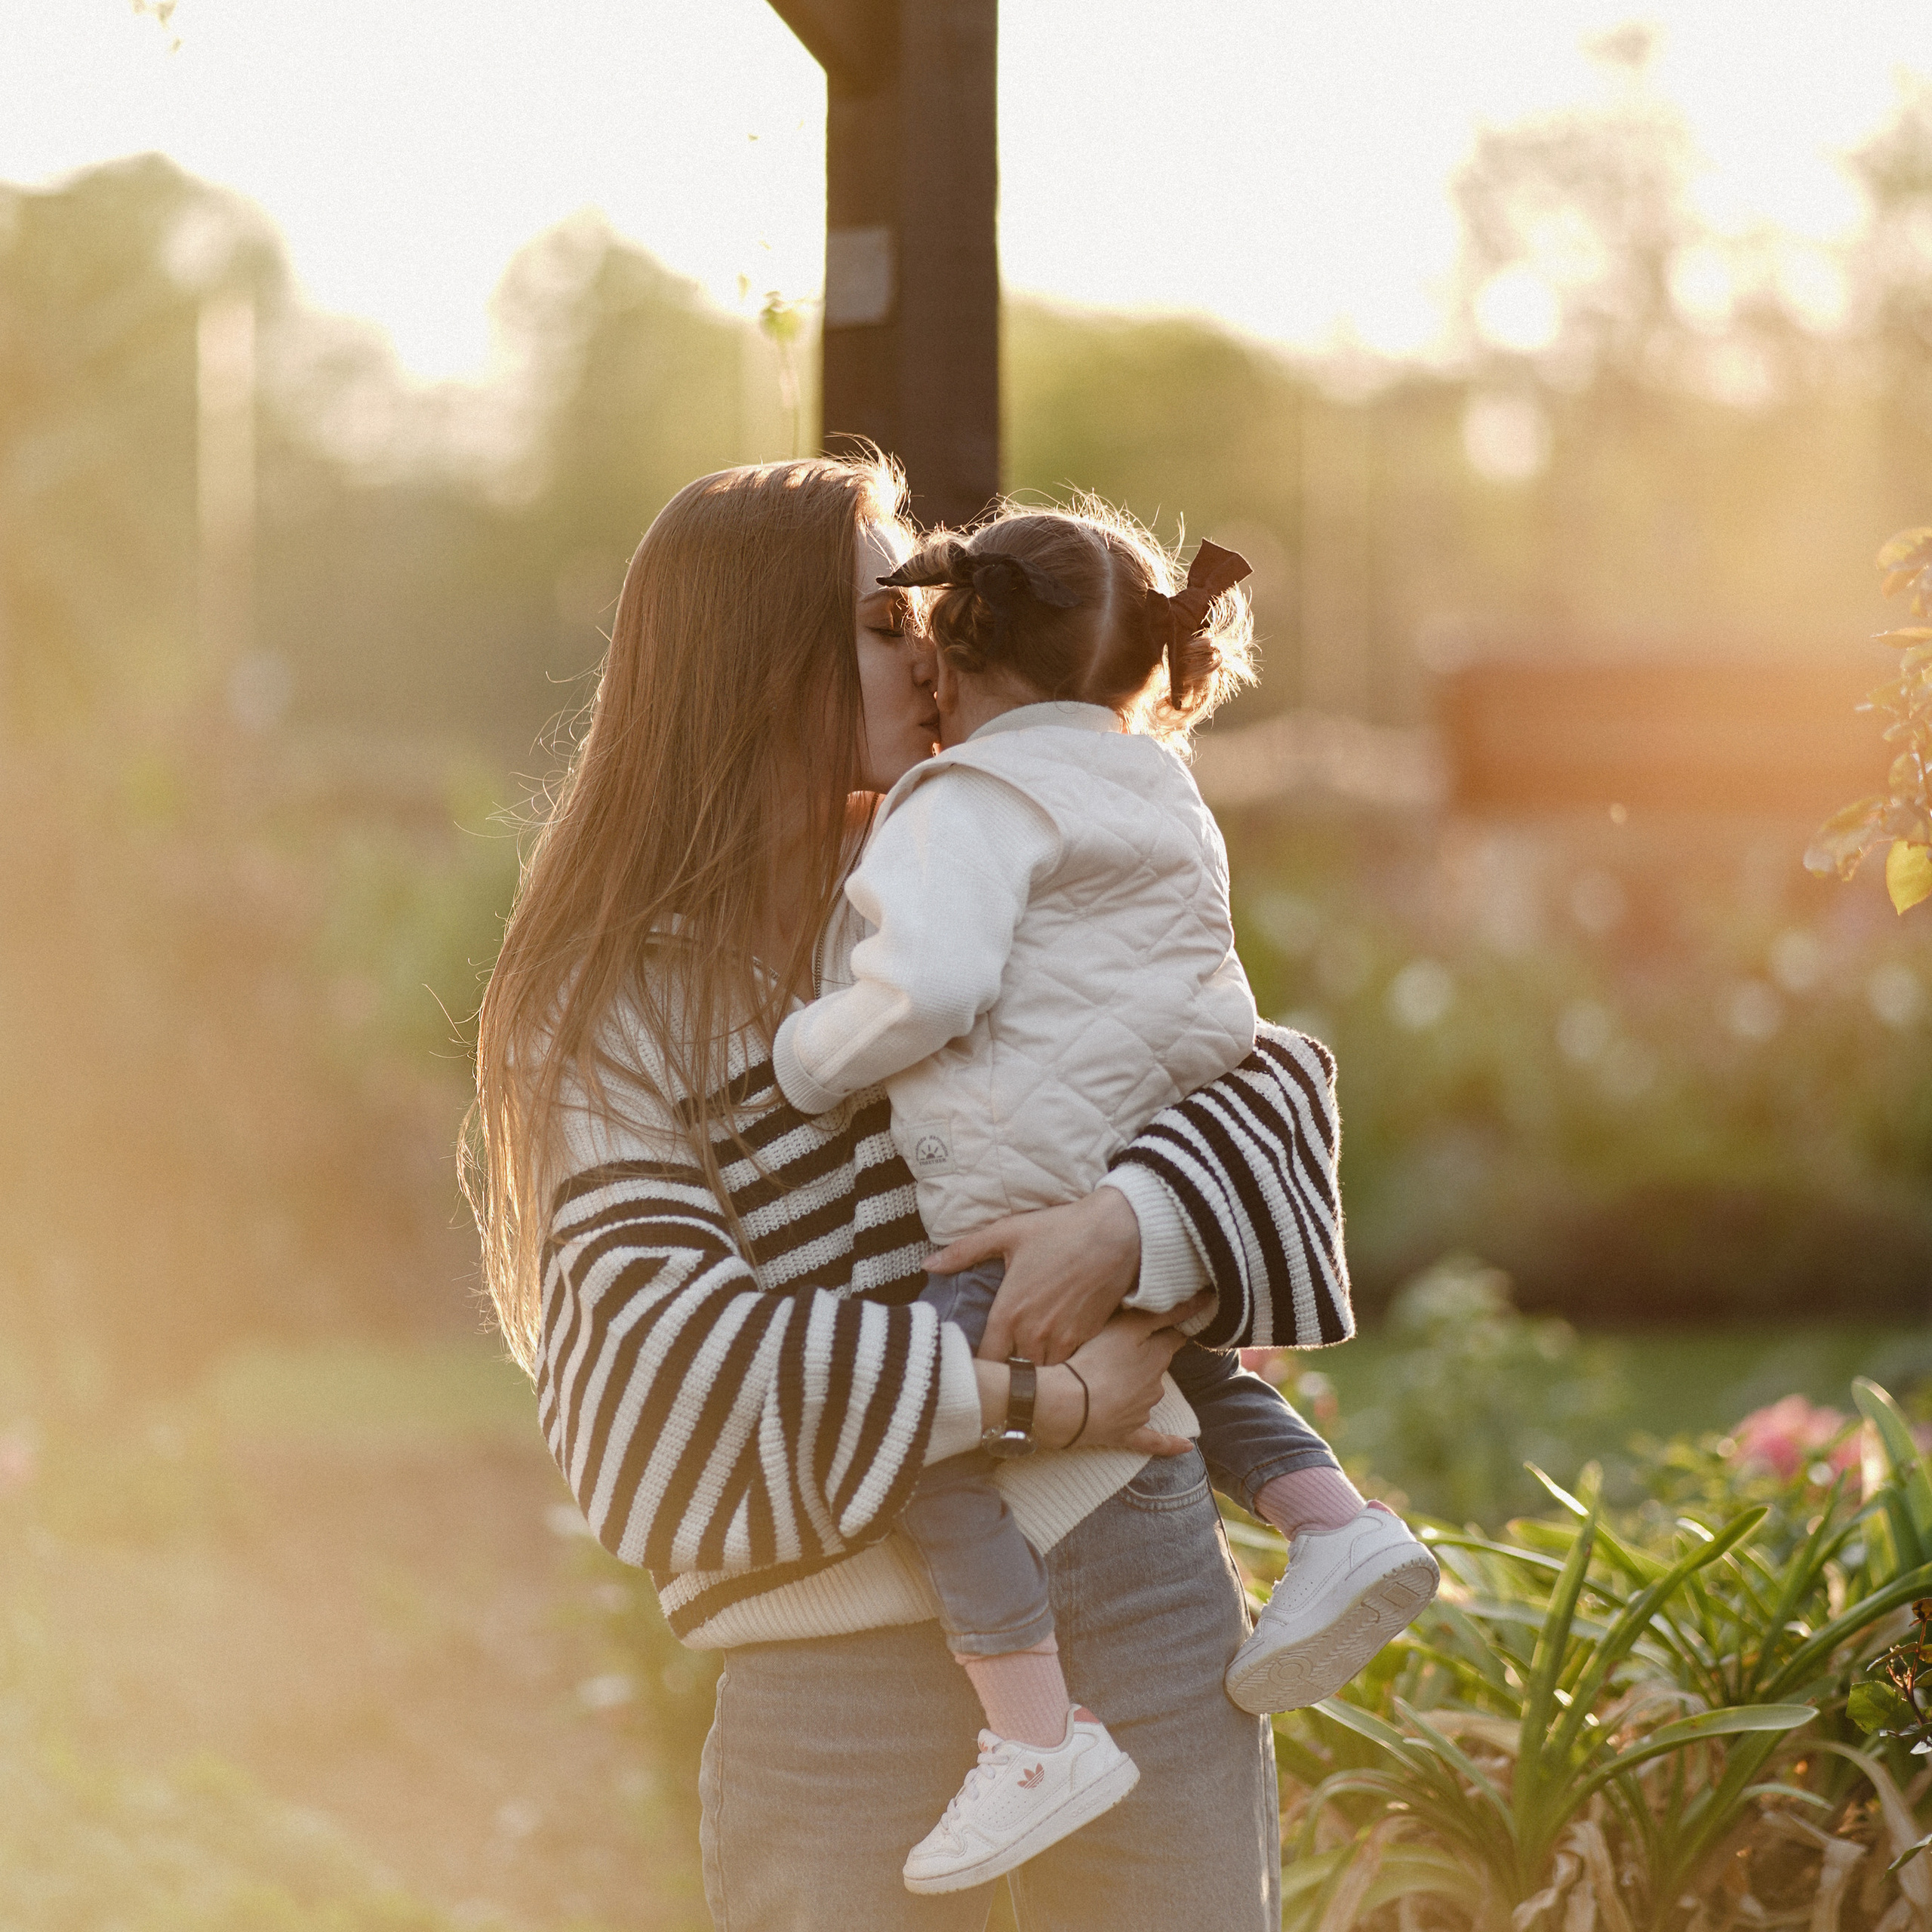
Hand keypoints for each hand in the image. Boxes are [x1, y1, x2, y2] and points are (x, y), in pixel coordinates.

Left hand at [929, 1188, 1140, 1365]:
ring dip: (1033, 1370)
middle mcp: (1034, 1333)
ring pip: (1042, 1373)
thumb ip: (965, 1251)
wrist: (1117, 1234)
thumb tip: (929, 1263)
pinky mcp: (1087, 1339)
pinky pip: (1067, 1365)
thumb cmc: (1061, 1230)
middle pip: (1013, 1372)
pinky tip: (1054, 1353)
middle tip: (1000, 1367)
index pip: (986, 1360)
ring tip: (1026, 1366)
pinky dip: (1059, 1363)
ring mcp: (1063, 1339)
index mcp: (1009, 1312)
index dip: (978, 1366)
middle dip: (1007, 1372)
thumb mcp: (1007, 1233)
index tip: (975, 1364)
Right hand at [1056, 1303, 1204, 1454]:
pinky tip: (1186, 1446)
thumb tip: (1204, 1301)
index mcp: (1157, 1357)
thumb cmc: (1096, 1360)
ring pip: (1148, 1394)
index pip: (1174, 1337)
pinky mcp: (1127, 1434)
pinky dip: (1171, 1443)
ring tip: (1109, 1376)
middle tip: (1121, 1346)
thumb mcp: (1128, 1325)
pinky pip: (1154, 1440)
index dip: (1172, 1326)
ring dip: (1138, 1386)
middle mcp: (1157, 1386)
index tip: (1171, 1318)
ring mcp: (1142, 1412)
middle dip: (1146, 1356)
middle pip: (1157, 1365)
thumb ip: (1163, 1314)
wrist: (1069, 1406)